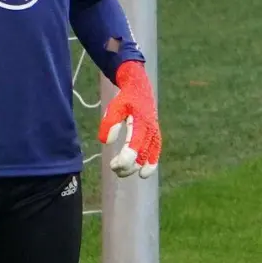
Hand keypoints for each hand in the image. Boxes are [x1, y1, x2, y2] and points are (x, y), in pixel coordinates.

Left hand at [98, 61, 161, 178]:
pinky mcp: (155, 135)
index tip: (114, 165)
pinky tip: (143, 173)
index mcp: (141, 122)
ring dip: (138, 166)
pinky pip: (156, 152)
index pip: (135, 146)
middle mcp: (150, 130)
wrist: (139, 88)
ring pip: (150, 155)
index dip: (126, 159)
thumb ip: (110, 123)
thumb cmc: (125, 99)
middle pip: (142, 154)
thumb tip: (106, 143)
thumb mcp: (115, 107)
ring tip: (126, 174)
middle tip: (114, 168)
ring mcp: (155, 133)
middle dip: (129, 165)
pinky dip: (151, 163)